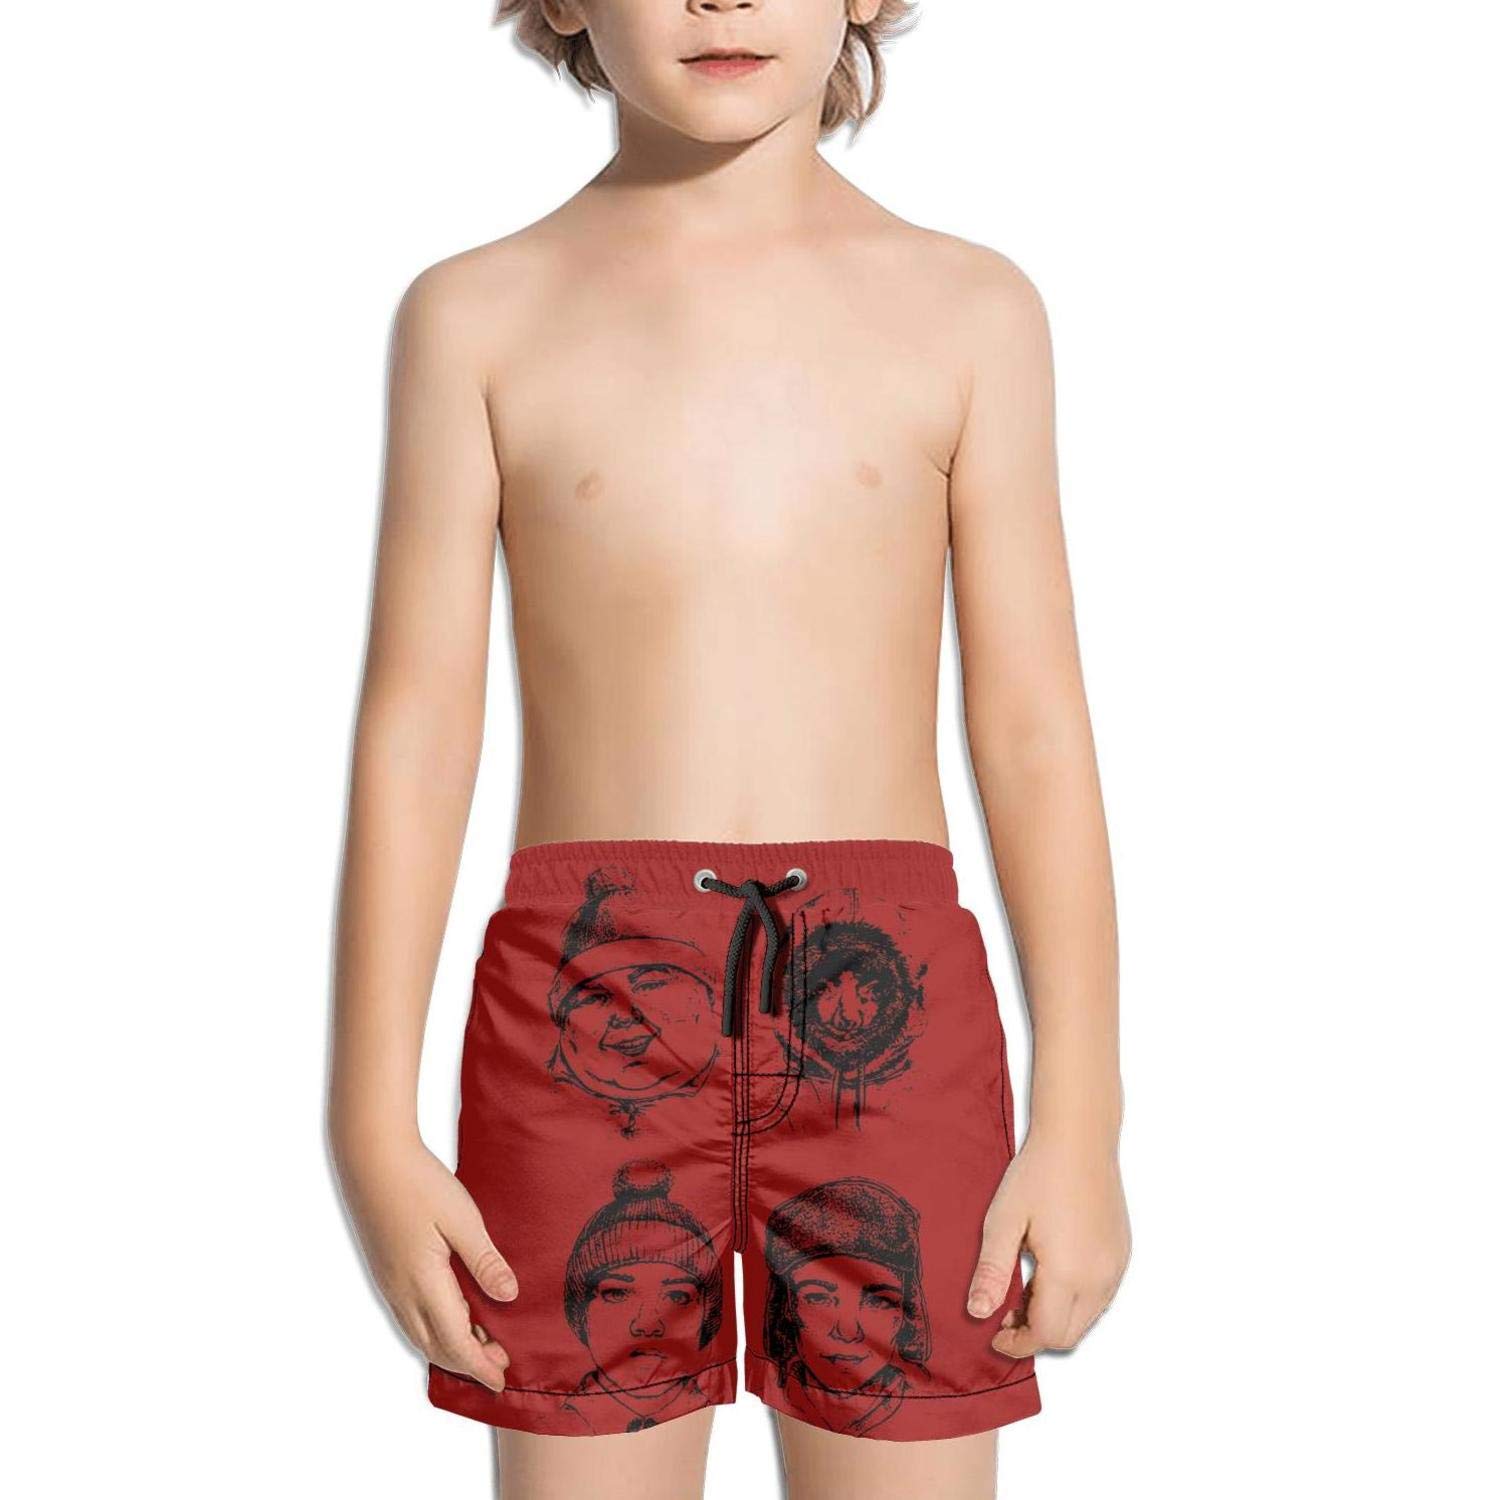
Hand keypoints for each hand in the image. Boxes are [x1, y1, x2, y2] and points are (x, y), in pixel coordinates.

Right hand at [336, 1135, 516, 1391]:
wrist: (372, 1158)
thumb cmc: (418, 1182)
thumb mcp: (462, 1218)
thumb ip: (484, 1261)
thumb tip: (508, 1297)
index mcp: (423, 1282)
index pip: (455, 1341)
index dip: (480, 1365)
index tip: (502, 1378)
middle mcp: (402, 1291)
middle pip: (435, 1347)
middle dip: (468, 1362)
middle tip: (500, 1360)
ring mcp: (389, 1283)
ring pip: (419, 1335)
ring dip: (450, 1347)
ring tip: (481, 1341)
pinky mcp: (385, 1271)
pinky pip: (410, 1317)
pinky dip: (433, 1330)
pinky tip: (451, 1315)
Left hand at [966, 1132, 1129, 1356]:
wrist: (1079, 1138)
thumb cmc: (1039, 1173)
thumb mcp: (1003, 1220)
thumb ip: (992, 1271)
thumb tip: (977, 1312)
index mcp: (1069, 1272)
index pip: (1047, 1334)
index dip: (1018, 1343)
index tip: (994, 1334)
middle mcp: (1100, 1277)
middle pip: (1070, 1335)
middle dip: (1036, 1334)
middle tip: (1006, 1314)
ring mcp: (1116, 1266)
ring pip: (1087, 1318)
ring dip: (1056, 1317)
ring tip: (1025, 1290)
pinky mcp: (1122, 1254)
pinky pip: (1100, 1296)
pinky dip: (1075, 1300)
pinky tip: (1051, 1273)